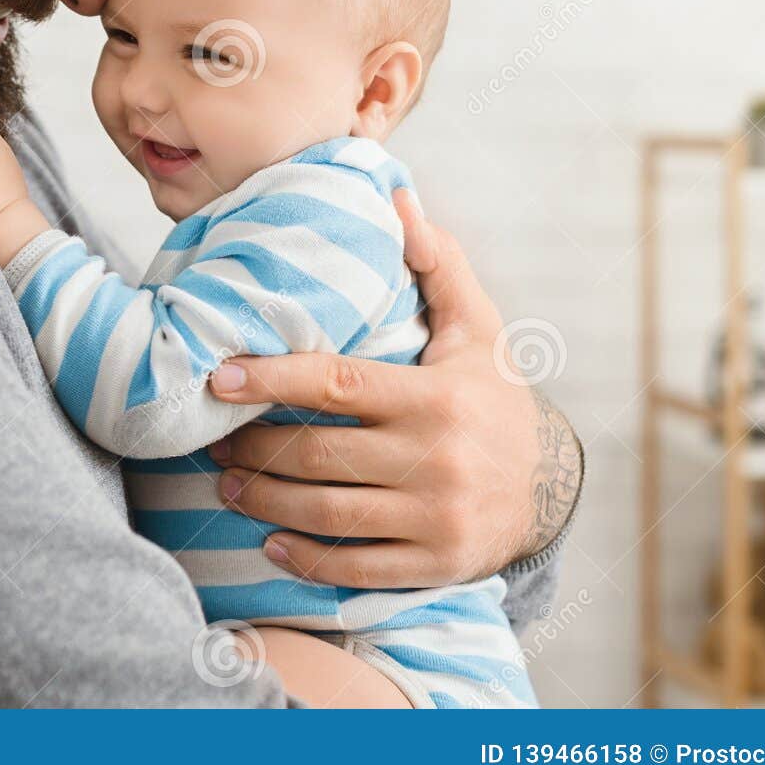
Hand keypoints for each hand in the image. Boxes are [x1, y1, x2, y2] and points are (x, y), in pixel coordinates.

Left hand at [205, 189, 581, 588]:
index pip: (336, 386)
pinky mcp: (434, 564)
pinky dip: (306, 560)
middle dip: (254, 449)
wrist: (551, 487)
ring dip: (264, 502)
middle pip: (319, 456)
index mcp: (436, 397)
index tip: (221, 378)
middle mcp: (436, 459)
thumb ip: (435, 263)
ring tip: (227, 485)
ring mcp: (435, 518)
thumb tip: (396, 196)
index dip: (271, 380)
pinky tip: (271, 545)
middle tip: (213, 440)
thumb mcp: (477, 327)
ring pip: (327, 514)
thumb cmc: (493, 396)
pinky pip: (356, 568)